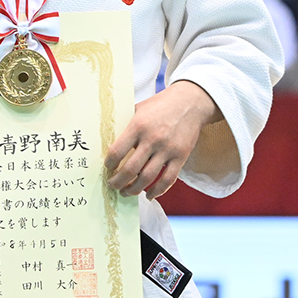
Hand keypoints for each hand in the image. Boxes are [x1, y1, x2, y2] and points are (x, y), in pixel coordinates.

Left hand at [104, 80, 221, 198]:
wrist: (190, 102)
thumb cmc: (161, 105)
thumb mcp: (139, 108)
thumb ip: (125, 123)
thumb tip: (107, 139)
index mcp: (138, 126)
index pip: (117, 152)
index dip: (109, 164)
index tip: (107, 168)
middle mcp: (153, 139)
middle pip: (130, 169)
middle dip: (117, 182)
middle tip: (112, 185)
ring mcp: (168, 149)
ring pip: (147, 178)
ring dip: (133, 189)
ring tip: (126, 192)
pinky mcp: (181, 156)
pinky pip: (168, 179)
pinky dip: (157, 191)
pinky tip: (149, 195)